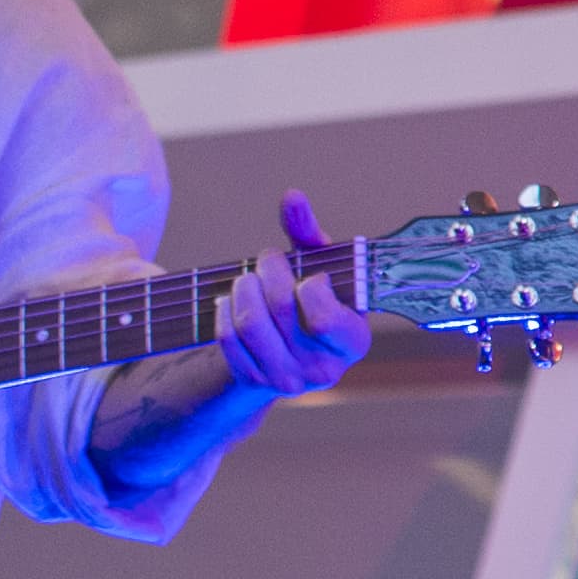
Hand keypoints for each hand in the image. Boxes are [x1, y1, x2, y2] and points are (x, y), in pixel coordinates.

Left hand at [214, 190, 373, 402]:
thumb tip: (291, 197)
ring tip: (249, 277)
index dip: (309, 286)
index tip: (310, 275)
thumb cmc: (311, 299)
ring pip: (250, 322)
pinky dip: (225, 309)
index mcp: (352, 341)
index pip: (324, 318)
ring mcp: (286, 380)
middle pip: (281, 308)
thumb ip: (308, 232)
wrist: (289, 349)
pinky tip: (234, 300)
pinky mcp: (253, 381)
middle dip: (270, 271)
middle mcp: (323, 368)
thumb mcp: (319, 267)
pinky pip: (228, 337)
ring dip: (244, 287)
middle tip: (268, 259)